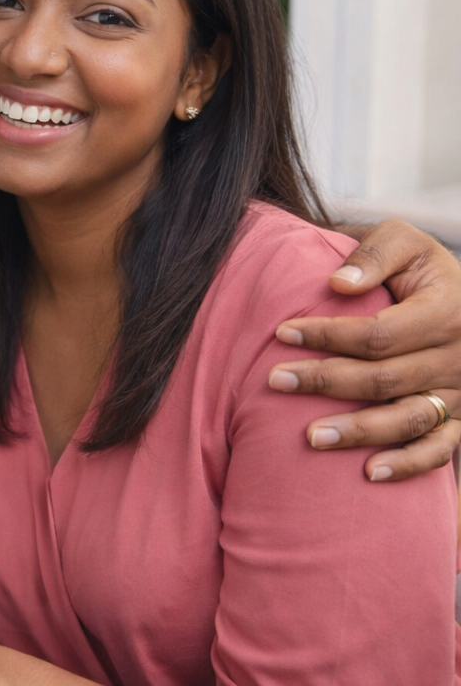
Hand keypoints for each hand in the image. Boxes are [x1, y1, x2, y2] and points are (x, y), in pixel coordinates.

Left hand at [269, 220, 460, 480]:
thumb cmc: (421, 270)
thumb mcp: (408, 243)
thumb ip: (375, 253)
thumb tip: (338, 283)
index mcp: (447, 312)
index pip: (379, 333)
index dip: (327, 334)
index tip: (281, 333)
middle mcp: (458, 357)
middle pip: (384, 378)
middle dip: (325, 381)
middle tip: (275, 381)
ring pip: (408, 418)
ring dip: (358, 430)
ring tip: (310, 436)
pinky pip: (439, 449)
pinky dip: (408, 464)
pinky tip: (369, 474)